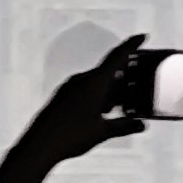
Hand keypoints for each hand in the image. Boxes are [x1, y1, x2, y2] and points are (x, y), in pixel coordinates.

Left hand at [36, 38, 148, 164]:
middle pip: (108, 71)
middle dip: (124, 76)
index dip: (130, 46)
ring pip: (96, 82)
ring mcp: (70, 87)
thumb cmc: (73, 136)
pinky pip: (86, 88)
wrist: (39, 146)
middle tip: (139, 82)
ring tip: (124, 102)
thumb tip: (142, 124)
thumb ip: (124, 126)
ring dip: (110, 89)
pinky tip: (103, 111)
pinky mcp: (62, 96)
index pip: (117, 58)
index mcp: (94, 83)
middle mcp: (82, 80)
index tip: (142, 36)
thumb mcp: (102, 132)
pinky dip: (98, 95)